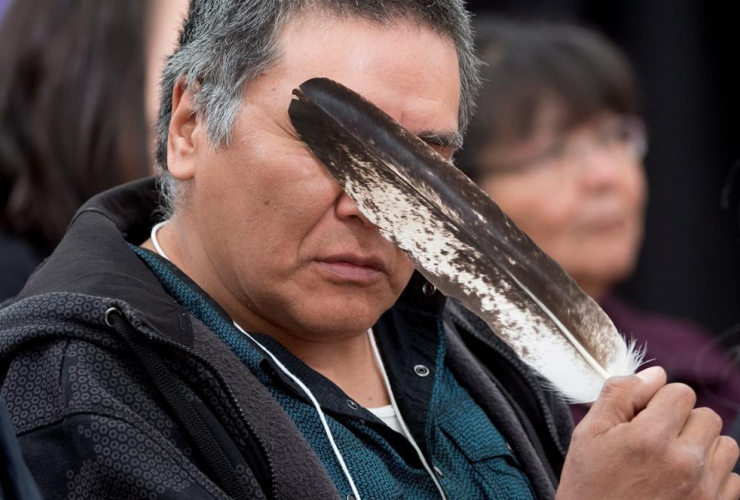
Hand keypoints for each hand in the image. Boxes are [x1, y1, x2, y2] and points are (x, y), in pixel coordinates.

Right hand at [556, 366, 739, 499]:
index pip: (680, 392)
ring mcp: (704, 491)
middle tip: (655, 441)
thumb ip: (620, 395)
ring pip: (725, 446)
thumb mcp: (588, 434)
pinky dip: (712, 478)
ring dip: (702, 448)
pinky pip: (732, 480)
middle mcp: (684, 463)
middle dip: (682, 422)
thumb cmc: (589, 488)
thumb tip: (655, 374)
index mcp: (650, 438)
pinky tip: (682, 485)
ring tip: (671, 463)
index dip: (659, 400)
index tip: (642, 418)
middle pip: (707, 416)